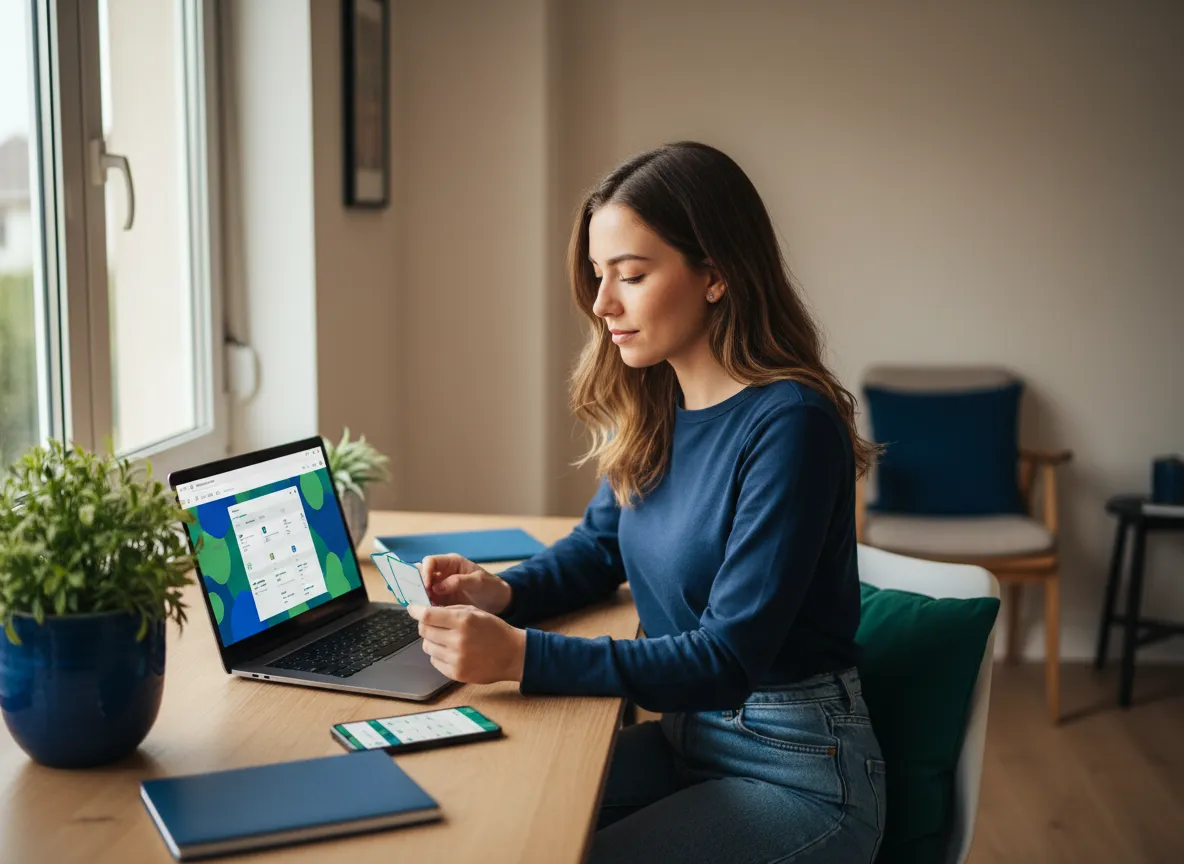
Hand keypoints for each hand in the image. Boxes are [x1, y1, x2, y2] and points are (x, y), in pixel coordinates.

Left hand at [405, 604, 525, 683]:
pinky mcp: (456, 673)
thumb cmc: (494, 630)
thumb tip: (425, 611)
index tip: (412, 609)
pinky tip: (453, 652)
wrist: (512, 654)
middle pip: (424, 631)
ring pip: (427, 646)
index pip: (428, 615)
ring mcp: (456, 659)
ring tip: (449, 639)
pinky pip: (434, 661)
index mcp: (463, 620)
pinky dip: (439, 655)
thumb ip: (450, 610)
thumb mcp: (475, 612)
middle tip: (435, 624)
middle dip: (426, 625)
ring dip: (433, 641)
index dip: (416, 611)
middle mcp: (458, 640)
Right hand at [417, 553, 512, 614]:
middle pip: (421, 573)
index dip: (425, 572)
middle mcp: (443, 573)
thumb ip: (459, 582)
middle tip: (418, 597)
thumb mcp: (479, 582)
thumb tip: (438, 587)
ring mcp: (441, 587)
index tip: (426, 585)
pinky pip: (428, 601)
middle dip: (416, 584)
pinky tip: (425, 614)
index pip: (430, 562)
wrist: (498, 601)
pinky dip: (424, 606)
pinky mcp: (441, 600)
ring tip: (419, 607)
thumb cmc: (491, 587)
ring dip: (418, 596)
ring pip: (422, 588)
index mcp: (452, 563)